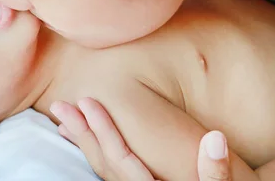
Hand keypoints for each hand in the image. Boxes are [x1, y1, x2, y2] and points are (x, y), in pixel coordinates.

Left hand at [51, 98, 231, 180]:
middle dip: (81, 132)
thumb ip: (215, 172)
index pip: (121, 157)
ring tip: (63, 121)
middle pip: (103, 162)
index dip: (103, 129)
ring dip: (83, 142)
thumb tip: (215, 139)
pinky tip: (87, 142)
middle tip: (59, 105)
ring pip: (101, 168)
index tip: (86, 101)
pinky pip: (108, 172)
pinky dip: (95, 154)